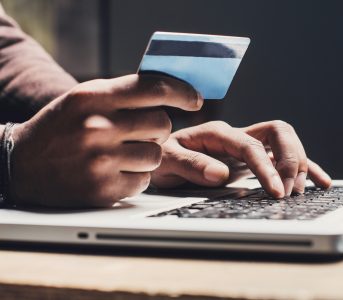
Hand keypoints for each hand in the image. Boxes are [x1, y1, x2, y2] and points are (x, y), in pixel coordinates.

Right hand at [10, 74, 201, 206]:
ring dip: (147, 155)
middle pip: (162, 123)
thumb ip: (123, 92)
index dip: (182, 92)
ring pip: (157, 155)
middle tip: (140, 132)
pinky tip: (115, 172)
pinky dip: (135, 177)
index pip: (153, 88)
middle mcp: (98, 127)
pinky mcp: (103, 190)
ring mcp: (101, 161)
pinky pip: (144, 181)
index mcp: (94, 97)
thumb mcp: (84, 98)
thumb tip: (171, 90)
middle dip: (157, 128)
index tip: (195, 99)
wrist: (21, 164)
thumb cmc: (60, 127)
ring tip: (123, 154)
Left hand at [151, 121, 331, 197]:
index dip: (267, 167)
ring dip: (299, 163)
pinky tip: (321, 181)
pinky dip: (305, 168)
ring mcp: (248, 146)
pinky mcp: (254, 160)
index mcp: (218, 133)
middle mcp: (237, 135)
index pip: (251, 145)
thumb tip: (221, 174)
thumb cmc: (161, 158)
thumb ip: (191, 165)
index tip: (276, 192)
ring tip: (302, 191)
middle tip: (289, 191)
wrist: (159, 158)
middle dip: (290, 160)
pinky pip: (284, 159)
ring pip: (286, 142)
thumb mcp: (166, 161)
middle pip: (279, 132)